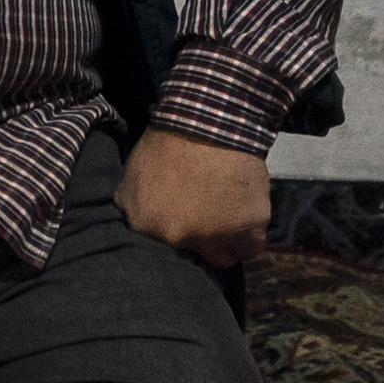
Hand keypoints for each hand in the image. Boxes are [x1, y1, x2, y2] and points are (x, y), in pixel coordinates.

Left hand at [117, 129, 271, 269]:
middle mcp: (182, 239)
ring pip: (227, 258)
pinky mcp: (250, 227)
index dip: (175, 243)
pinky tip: (243, 212)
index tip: (183, 229)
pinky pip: (252, 246)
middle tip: (206, 223)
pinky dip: (249, 234)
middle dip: (202, 246)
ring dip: (228, 244)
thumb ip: (132, 210)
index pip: (164, 257)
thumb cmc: (168, 144)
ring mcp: (218, 236)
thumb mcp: (132, 176)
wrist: (209, 121)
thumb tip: (141, 230)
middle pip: (198, 261)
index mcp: (148, 227)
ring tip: (227, 219)